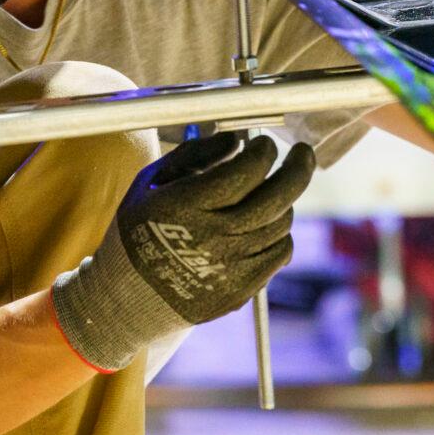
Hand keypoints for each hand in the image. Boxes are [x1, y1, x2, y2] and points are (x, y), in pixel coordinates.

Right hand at [50, 134, 315, 371]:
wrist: (129, 294)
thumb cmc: (140, 227)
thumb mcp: (151, 181)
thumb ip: (194, 155)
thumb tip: (235, 140)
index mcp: (186, 205)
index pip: (245, 171)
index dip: (263, 152)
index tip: (265, 142)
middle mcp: (212, 236)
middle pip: (276, 198)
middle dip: (296, 169)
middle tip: (303, 153)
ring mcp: (231, 266)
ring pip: (280, 223)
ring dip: (284, 201)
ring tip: (271, 191)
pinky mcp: (242, 289)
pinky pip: (280, 253)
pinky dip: (280, 233)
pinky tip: (267, 223)